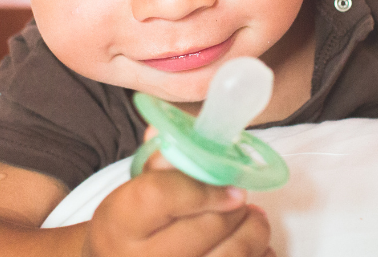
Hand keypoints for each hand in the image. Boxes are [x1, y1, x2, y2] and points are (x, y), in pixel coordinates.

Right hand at [82, 167, 272, 256]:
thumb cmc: (131, 226)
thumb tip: (173, 132)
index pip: (163, 195)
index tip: (228, 184)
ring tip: (252, 220)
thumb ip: (159, 163)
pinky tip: (251, 249)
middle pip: (207, 226)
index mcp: (119, 223)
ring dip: (253, 232)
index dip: (204, 186)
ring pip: (232, 255)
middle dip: (236, 207)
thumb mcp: (132, 192)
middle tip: (240, 198)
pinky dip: (258, 256)